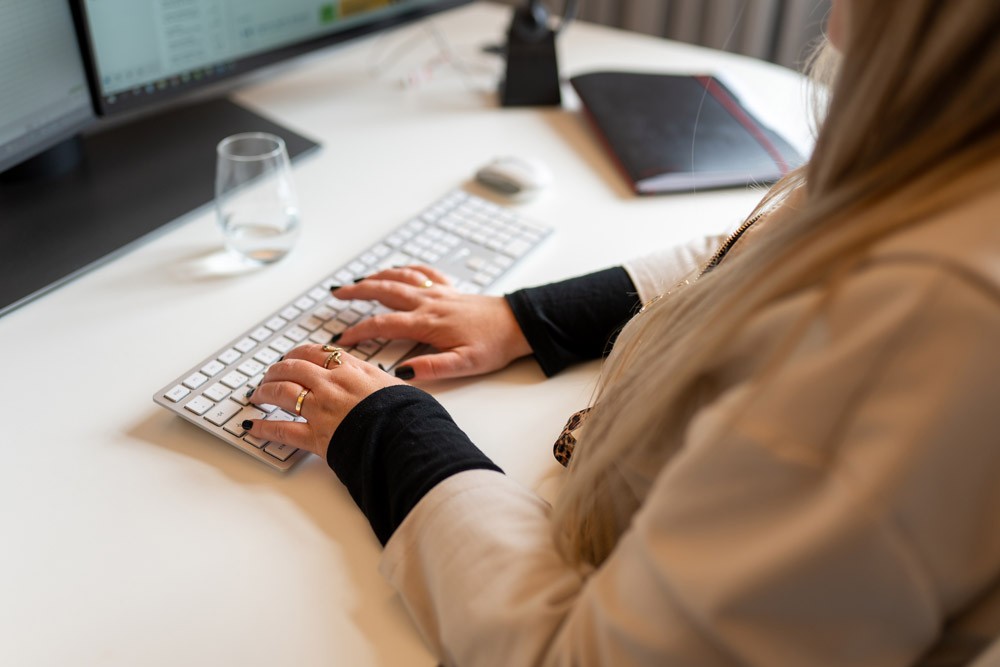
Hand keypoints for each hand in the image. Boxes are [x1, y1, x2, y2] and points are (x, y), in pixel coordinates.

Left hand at [243, 343, 403, 457]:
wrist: (404, 436)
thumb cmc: (405, 413)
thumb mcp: (393, 384)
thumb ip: (377, 379)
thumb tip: (378, 379)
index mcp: (351, 370)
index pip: (317, 353)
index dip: (299, 353)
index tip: (292, 357)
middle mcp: (331, 384)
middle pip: (293, 368)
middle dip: (276, 370)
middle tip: (269, 374)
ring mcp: (321, 409)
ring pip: (282, 392)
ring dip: (264, 392)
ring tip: (257, 395)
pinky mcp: (317, 436)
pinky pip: (283, 430)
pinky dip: (264, 428)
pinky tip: (252, 426)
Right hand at [332, 265, 532, 379]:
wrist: (517, 324)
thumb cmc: (494, 345)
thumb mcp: (465, 365)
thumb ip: (431, 368)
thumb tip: (400, 372)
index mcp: (428, 323)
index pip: (384, 324)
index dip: (359, 331)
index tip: (341, 339)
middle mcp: (429, 302)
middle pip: (385, 292)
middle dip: (357, 292)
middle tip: (335, 294)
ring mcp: (438, 292)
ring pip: (400, 278)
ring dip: (375, 277)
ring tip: (356, 281)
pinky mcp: (449, 289)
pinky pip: (422, 272)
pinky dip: (404, 269)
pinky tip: (396, 271)